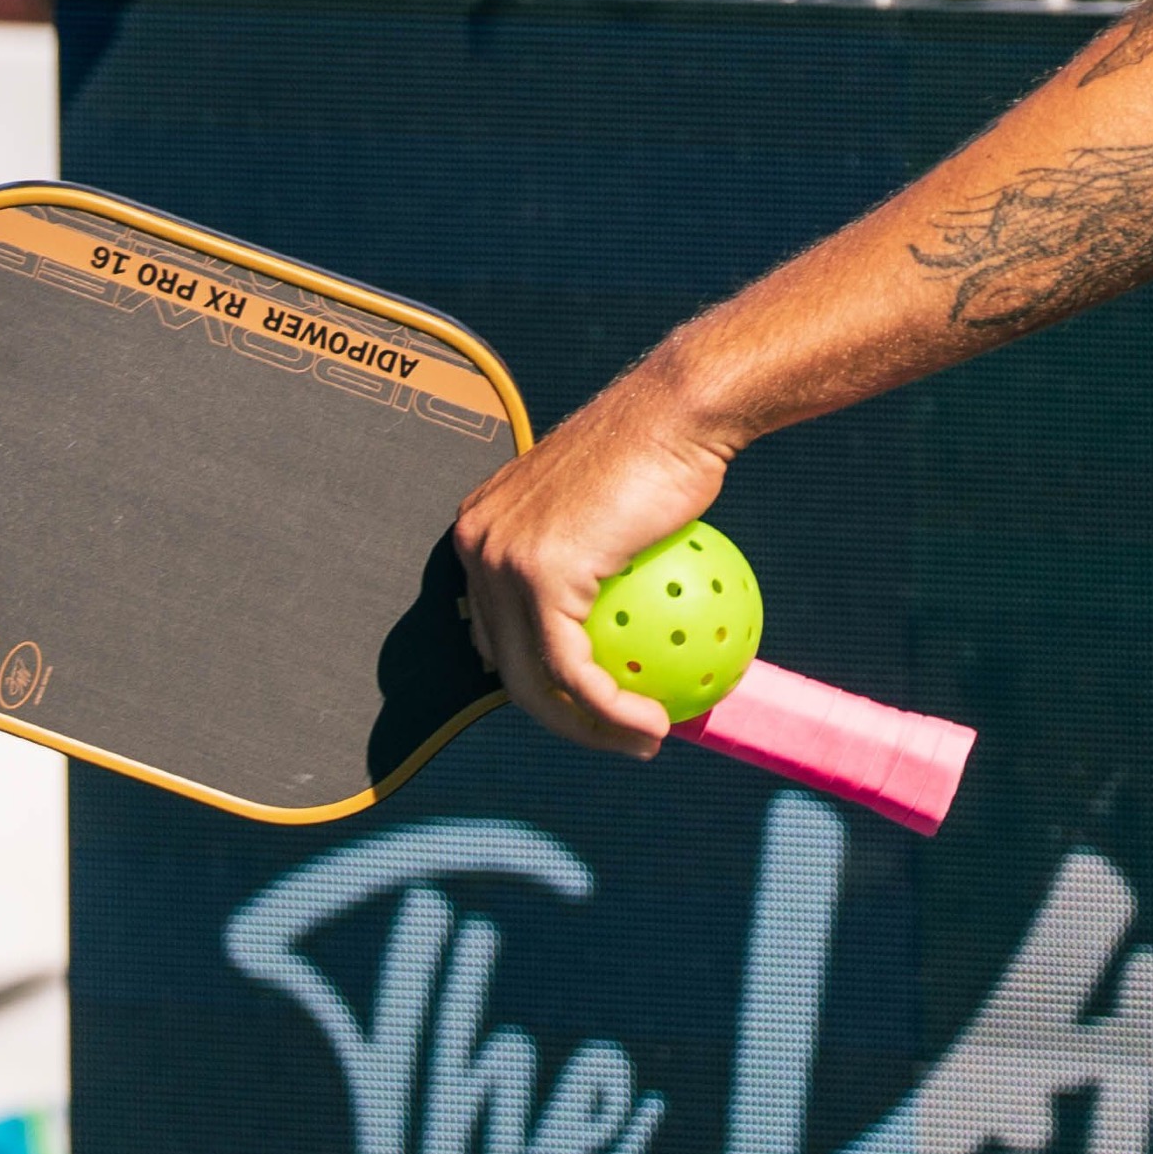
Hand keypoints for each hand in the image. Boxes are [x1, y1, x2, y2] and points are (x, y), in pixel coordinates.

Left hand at [446, 362, 729, 759]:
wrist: (678, 413)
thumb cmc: (666, 452)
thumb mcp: (611, 511)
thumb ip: (594, 563)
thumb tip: (617, 627)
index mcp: (481, 529)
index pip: (497, 630)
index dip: (540, 679)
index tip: (596, 703)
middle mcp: (475, 544)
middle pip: (506, 665)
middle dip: (563, 718)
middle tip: (621, 734)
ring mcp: (500, 560)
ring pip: (531, 682)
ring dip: (589, 729)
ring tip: (642, 740)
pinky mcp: (538, 576)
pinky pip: (575, 670)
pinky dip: (612, 709)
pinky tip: (655, 723)